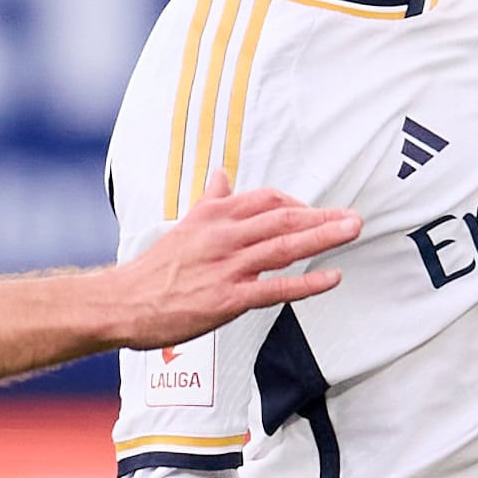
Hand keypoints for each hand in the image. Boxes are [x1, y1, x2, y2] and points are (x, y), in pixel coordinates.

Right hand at [109, 184, 357, 349]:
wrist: (123, 302)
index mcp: (213, 216)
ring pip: (284, 246)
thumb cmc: (154, 270)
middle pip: (283, 218)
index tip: (315, 213)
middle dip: (322, 216)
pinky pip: (276, 288)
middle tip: (353, 217)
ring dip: (323, 237)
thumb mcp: (184, 227)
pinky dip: (307, 282)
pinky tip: (332, 277)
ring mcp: (228, 267)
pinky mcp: (229, 298)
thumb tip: (222, 176)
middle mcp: (223, 236)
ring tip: (352, 231)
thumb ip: (210, 202)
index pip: (266, 199)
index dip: (296, 204)